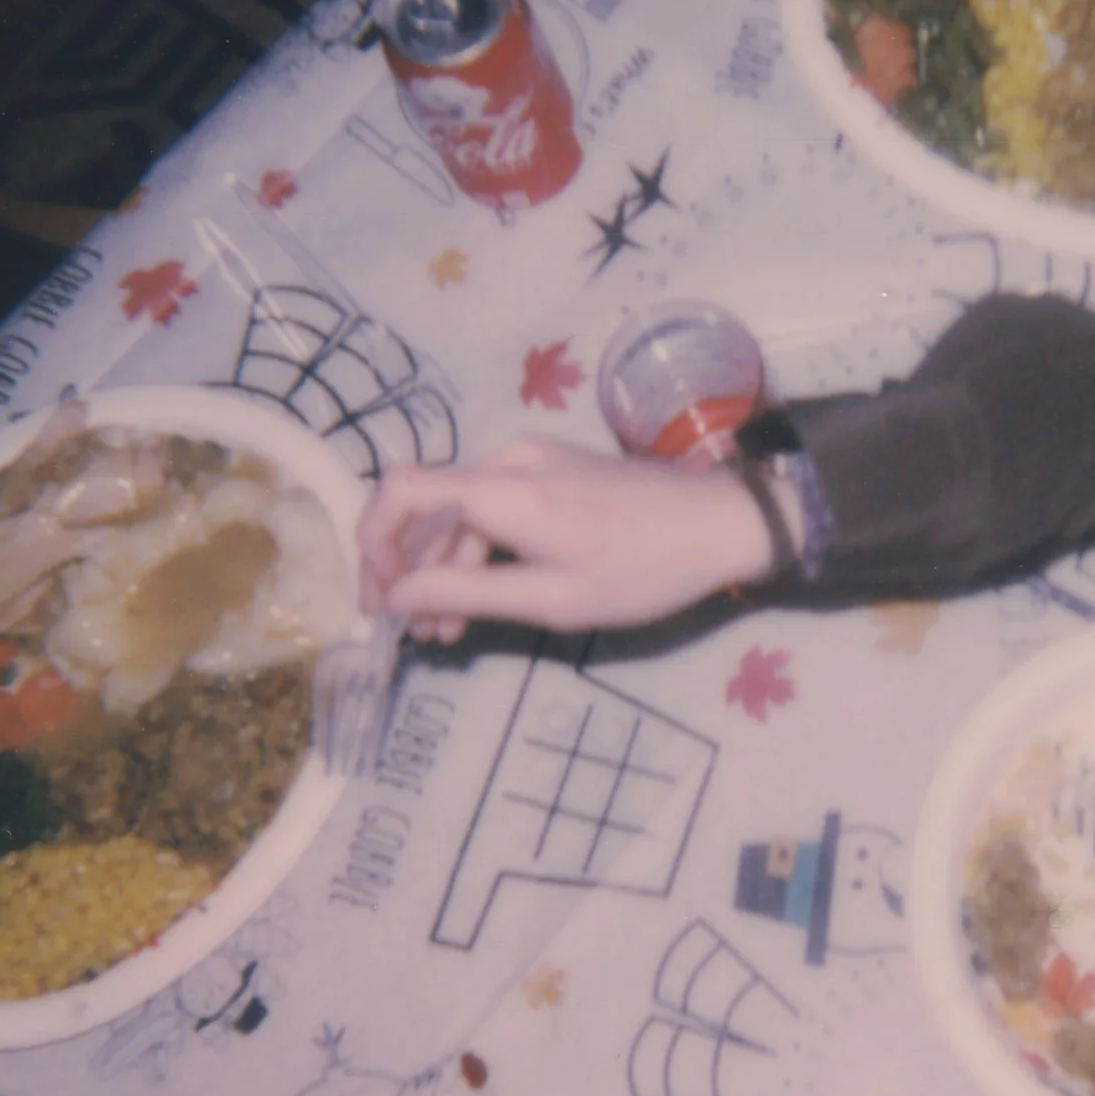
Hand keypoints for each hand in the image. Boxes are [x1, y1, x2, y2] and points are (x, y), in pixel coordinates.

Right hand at [357, 441, 782, 637]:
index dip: (373, 545)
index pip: (401, 494)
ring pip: (459, 514)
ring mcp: (530, 460)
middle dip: (410, 573)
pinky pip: (491, 507)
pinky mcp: (551, 470)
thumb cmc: (642, 569)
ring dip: (445, 571)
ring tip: (447, 633)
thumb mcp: (552, 598)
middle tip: (412, 634)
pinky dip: (477, 552)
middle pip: (427, 510)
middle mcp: (507, 460)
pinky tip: (483, 598)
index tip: (378, 599)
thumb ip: (466, 595)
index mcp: (502, 488)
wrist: (721, 524)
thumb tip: (395, 598)